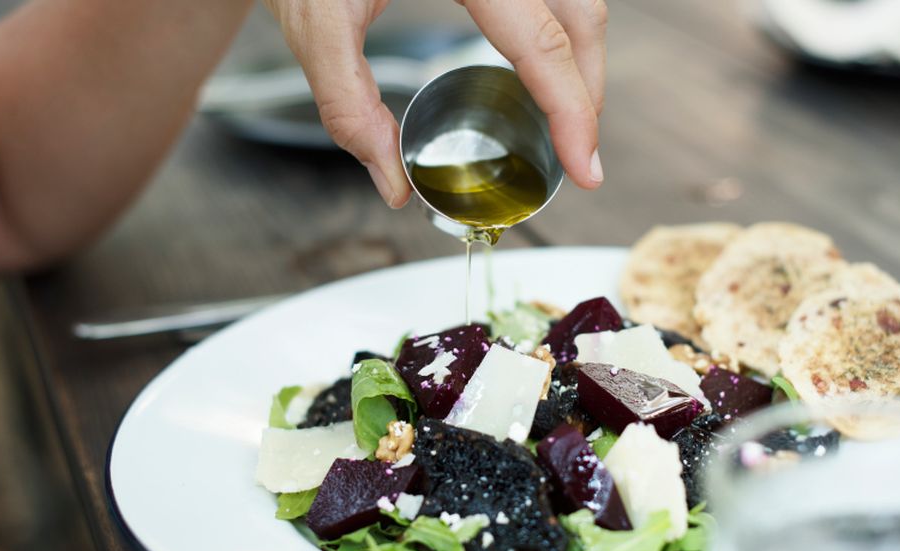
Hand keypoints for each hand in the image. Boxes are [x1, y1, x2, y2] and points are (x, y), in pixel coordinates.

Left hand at [263, 0, 606, 206]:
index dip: (573, 111)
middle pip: (578, 15)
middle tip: (576, 151)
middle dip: (586, 89)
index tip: (585, 167)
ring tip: (563, 113)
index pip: (543, 42)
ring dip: (577, 55)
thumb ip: (349, 106)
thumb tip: (393, 184)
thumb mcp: (313, 24)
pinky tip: (540, 61)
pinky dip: (556, 27)